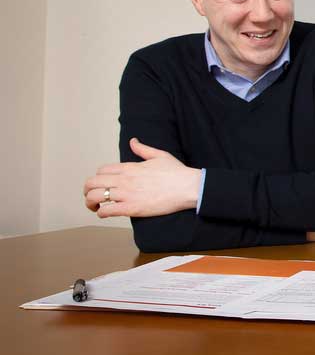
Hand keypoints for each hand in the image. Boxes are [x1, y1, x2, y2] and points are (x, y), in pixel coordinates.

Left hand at [83, 138, 200, 217]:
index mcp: (129, 167)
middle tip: (91, 196)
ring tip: (95, 207)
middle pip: (92, 183)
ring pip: (95, 196)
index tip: (101, 184)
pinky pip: (107, 210)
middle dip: (87, 190)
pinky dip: (101, 212)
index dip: (98, 178)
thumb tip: (132, 141)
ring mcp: (127, 194)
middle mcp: (124, 179)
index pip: (101, 171)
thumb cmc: (177, 172)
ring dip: (90, 203)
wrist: (188, 187)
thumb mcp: (160, 155)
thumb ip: (142, 149)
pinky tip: (104, 213)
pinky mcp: (132, 208)